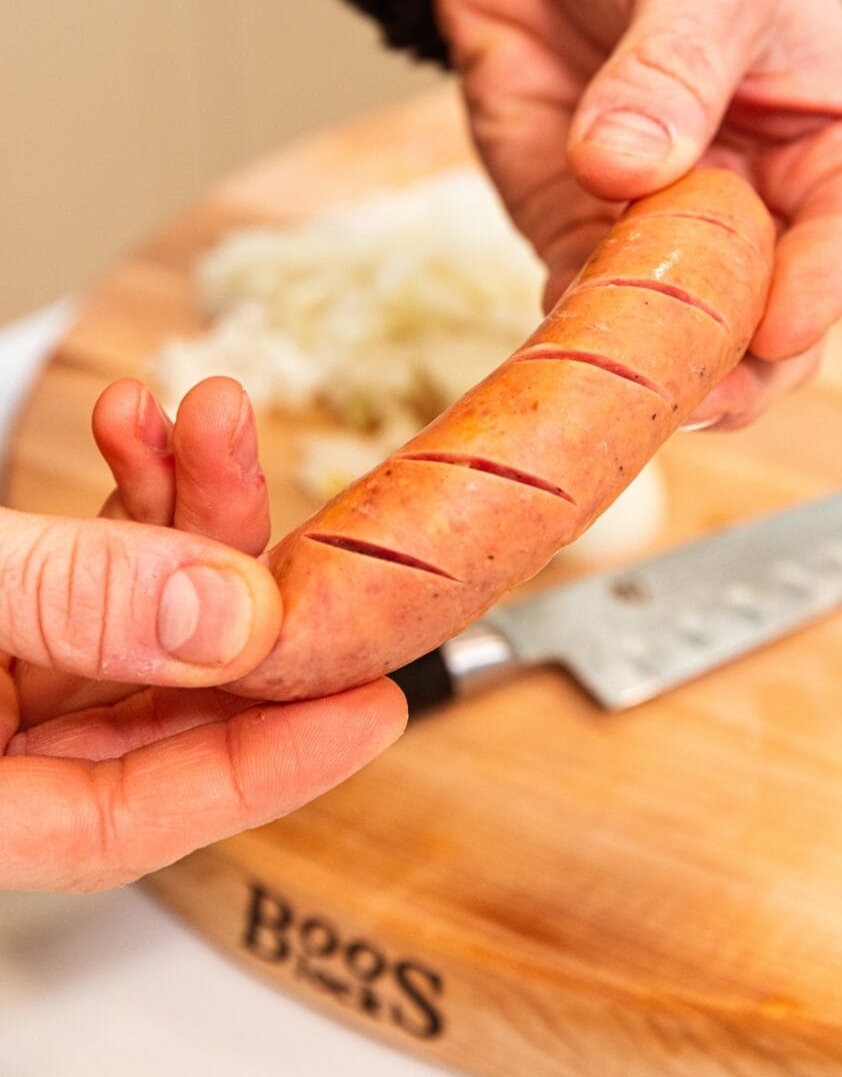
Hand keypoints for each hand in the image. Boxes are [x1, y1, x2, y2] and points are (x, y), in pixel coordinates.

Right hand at [1, 377, 405, 890]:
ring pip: (127, 614)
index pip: (140, 816)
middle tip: (308, 523)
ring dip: (181, 512)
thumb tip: (225, 614)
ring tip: (213, 423)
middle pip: (153, 700)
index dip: (270, 768)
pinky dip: (116, 496)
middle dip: (239, 589)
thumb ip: (67, 602)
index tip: (375, 707)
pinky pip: (77, 564)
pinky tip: (141, 430)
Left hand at [437, 0, 841, 427]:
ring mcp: (675, 230)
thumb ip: (674, 57)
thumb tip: (628, 163)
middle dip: (750, 364)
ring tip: (627, 390)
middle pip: (783, 310)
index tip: (781, 320)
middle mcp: (767, 198)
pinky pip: (590, 310)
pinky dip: (576, 340)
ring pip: (689, 334)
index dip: (832, 280)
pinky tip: (557, 351)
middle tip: (705, 393)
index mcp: (839, 132)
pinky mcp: (586, 237)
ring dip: (658, 370)